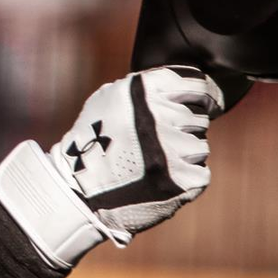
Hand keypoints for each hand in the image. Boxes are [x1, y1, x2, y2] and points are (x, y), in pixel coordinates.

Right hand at [0, 65, 220, 266]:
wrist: (77, 193)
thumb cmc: (92, 144)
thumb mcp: (108, 100)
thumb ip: (145, 88)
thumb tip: (186, 85)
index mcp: (143, 90)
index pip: (195, 83)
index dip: (196, 96)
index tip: (194, 106)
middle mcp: (158, 117)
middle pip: (198, 118)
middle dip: (182, 130)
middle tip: (156, 146)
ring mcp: (171, 150)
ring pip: (200, 147)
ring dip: (183, 157)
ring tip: (153, 165)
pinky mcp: (180, 181)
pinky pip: (200, 174)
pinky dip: (184, 180)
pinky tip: (160, 181)